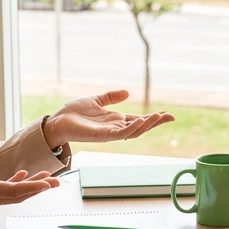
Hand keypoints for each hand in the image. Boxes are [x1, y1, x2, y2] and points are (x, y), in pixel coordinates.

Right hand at [0, 146, 59, 217]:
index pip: (11, 191)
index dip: (31, 188)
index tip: (47, 184)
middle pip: (17, 195)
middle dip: (38, 188)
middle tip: (58, 182)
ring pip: (13, 195)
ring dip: (31, 187)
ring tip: (49, 179)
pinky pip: (3, 193)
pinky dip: (16, 185)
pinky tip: (24, 175)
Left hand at [42, 89, 174, 146]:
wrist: (58, 120)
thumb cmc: (74, 112)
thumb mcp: (96, 100)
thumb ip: (111, 97)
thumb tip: (127, 92)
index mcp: (115, 120)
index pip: (138, 119)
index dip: (152, 118)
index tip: (166, 114)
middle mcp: (115, 127)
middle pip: (140, 127)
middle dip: (155, 123)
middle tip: (170, 117)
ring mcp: (110, 133)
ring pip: (134, 131)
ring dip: (147, 125)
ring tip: (159, 117)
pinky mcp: (103, 135)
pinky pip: (121, 133)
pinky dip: (132, 128)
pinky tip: (140, 121)